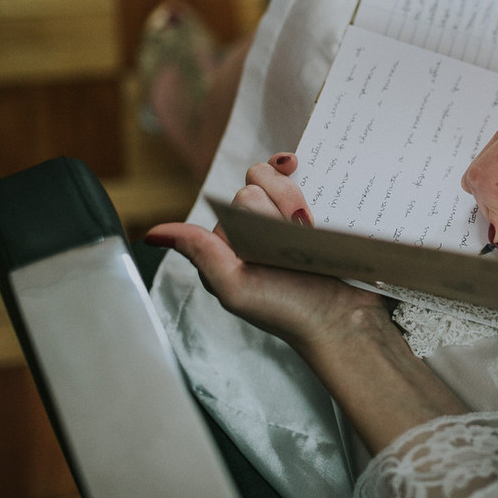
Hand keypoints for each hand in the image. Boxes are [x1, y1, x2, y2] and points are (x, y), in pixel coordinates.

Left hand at [145, 152, 387, 355]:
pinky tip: (319, 200)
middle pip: (262, 182)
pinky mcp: (319, 216)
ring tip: (311, 229)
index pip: (241, 195)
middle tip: (297, 234)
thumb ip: (200, 254)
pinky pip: (312, 181)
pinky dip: (316, 180)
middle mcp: (257, 226)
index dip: (261, 205)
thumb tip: (153, 234)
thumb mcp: (236, 288)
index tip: (278, 229)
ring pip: (285, 178)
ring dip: (298, 197)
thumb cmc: (290, 312)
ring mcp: (288, 219)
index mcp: (231, 241)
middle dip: (281, 203)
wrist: (344, 320)